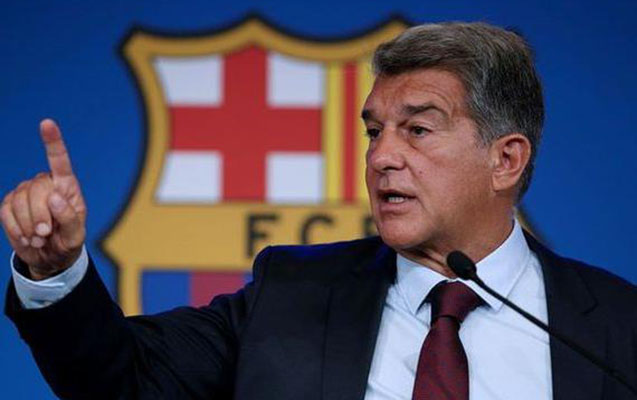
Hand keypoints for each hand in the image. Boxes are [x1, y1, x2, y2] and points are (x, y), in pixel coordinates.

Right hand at [1, 119, 86, 279]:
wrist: (49, 258)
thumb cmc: (67, 243)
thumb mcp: (76, 236)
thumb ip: (70, 217)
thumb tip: (55, 197)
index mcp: (67, 187)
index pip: (59, 161)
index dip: (52, 142)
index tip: (46, 123)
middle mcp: (46, 184)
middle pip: (36, 189)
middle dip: (40, 216)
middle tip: (46, 235)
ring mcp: (26, 193)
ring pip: (19, 200)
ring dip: (28, 225)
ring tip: (40, 238)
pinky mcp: (10, 204)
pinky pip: (5, 211)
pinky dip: (16, 229)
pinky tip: (27, 237)